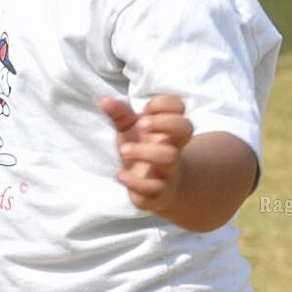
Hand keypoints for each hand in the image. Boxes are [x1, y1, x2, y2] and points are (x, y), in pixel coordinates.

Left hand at [102, 94, 192, 216]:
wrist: (157, 190)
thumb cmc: (143, 151)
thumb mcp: (130, 130)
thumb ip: (120, 114)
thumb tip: (105, 99)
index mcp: (168, 128)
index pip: (179, 106)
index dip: (164, 103)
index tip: (146, 109)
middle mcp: (173, 147)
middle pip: (186, 127)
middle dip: (164, 122)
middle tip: (141, 125)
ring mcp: (168, 170)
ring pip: (169, 157)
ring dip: (144, 151)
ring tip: (124, 150)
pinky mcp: (158, 192)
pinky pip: (154, 188)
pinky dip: (134, 181)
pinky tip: (119, 175)